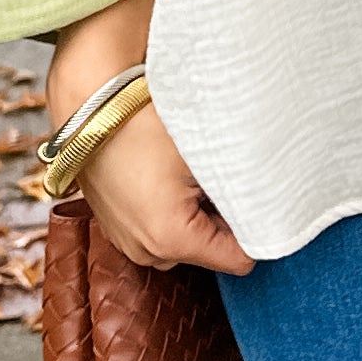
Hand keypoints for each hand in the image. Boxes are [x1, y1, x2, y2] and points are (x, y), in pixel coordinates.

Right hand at [76, 99, 255, 274]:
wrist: (88, 100)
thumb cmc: (146, 120)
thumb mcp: (207, 154)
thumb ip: (245, 192)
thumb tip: (273, 210)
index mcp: (171, 240)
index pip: (240, 259)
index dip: (255, 229)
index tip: (256, 197)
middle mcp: (147, 252)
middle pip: (213, 251)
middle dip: (224, 218)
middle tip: (217, 175)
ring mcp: (128, 243)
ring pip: (189, 240)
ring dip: (199, 213)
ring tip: (191, 173)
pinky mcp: (118, 229)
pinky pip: (162, 229)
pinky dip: (174, 209)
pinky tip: (169, 177)